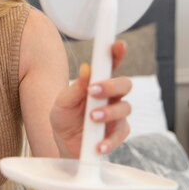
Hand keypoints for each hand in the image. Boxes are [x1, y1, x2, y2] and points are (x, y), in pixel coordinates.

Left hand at [50, 40, 130, 157]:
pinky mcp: (117, 133)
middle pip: (124, 84)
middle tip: (94, 91)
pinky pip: (121, 134)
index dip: (116, 53)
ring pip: (125, 108)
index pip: (110, 65)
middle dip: (111, 86)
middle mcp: (111, 96)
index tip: (118, 44)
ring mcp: (116, 114)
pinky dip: (109, 139)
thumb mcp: (63, 102)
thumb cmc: (64, 118)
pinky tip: (99, 143)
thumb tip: (86, 69)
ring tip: (92, 118)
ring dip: (109, 112)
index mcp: (98, 83)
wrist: (63, 144)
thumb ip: (75, 88)